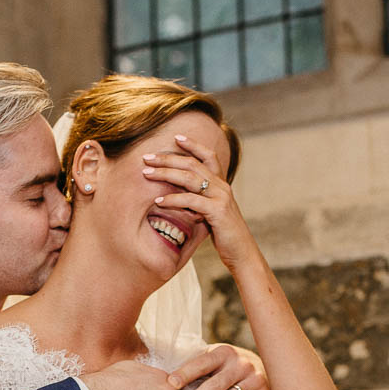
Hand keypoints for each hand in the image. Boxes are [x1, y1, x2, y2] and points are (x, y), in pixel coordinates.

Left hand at [141, 134, 260, 272]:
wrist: (242, 252)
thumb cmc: (224, 235)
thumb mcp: (210, 213)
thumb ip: (198, 201)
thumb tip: (176, 196)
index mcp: (221, 184)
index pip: (208, 156)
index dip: (193, 145)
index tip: (176, 137)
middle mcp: (222, 186)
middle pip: (192, 164)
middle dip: (168, 158)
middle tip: (147, 157)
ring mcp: (220, 197)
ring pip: (189, 178)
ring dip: (165, 174)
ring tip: (146, 173)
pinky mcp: (217, 211)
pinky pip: (190, 201)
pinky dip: (173, 200)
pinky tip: (158, 201)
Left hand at [168, 344, 270, 389]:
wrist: (262, 367)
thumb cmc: (225, 366)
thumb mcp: (213, 358)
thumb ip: (196, 365)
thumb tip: (165, 378)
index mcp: (225, 352)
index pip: (203, 363)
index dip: (187, 372)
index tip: (171, 383)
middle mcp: (241, 364)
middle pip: (217, 384)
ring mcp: (254, 380)